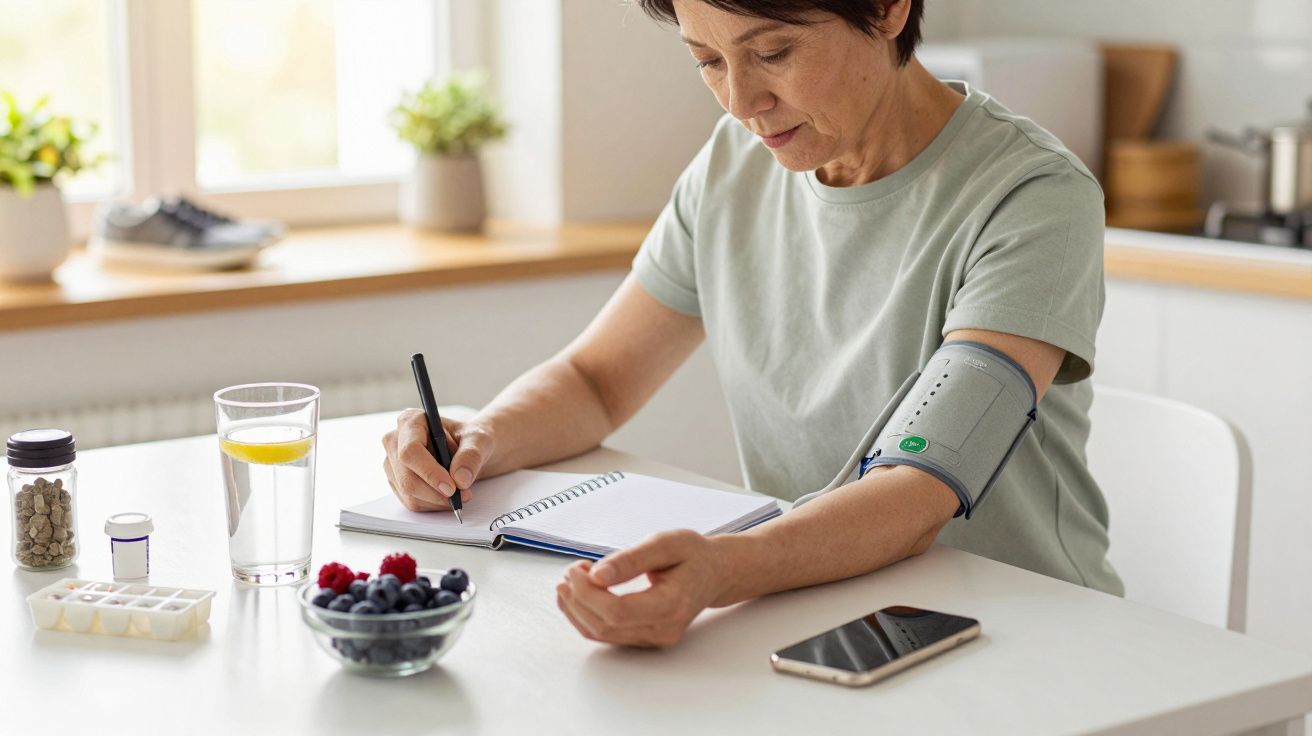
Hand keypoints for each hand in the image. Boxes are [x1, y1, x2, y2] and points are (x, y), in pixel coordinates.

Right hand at [381, 409, 495, 511]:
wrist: (468, 450)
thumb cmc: (469, 439)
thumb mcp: (479, 440)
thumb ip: (471, 455)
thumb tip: (460, 479)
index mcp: (411, 421)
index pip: (410, 451)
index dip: (429, 472)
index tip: (452, 488)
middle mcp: (395, 441)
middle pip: (407, 478)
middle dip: (436, 493)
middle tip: (463, 496)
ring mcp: (393, 464)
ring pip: (409, 494)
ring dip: (438, 500)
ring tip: (461, 492)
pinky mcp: (397, 482)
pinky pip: (412, 502)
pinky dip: (434, 504)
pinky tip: (448, 496)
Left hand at [555, 530, 733, 647]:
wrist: (714, 573)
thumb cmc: (693, 555)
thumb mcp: (665, 543)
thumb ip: (631, 559)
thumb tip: (596, 575)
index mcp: (673, 605)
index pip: (618, 611)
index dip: (589, 594)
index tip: (576, 569)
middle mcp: (664, 630)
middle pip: (606, 626)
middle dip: (578, 599)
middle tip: (570, 571)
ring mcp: (655, 638)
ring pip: (601, 634)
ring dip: (576, 609)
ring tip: (569, 581)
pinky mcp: (645, 639)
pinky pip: (607, 634)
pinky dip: (585, 616)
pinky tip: (578, 595)